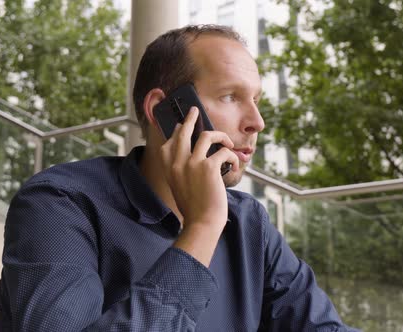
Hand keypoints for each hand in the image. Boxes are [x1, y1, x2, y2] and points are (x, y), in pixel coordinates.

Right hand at [161, 107, 238, 265]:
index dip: (175, 133)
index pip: (168, 144)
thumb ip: (183, 171)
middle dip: (190, 118)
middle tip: (195, 110)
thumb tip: (194, 154)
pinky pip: (224, 152)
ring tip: (228, 142)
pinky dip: (232, 157)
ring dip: (221, 136)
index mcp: (169, 169)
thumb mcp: (181, 187)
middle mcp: (178, 163)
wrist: (202, 223)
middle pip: (183, 131)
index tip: (179, 126)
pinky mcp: (208, 167)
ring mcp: (192, 164)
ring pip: (207, 135)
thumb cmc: (195, 208)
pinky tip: (235, 165)